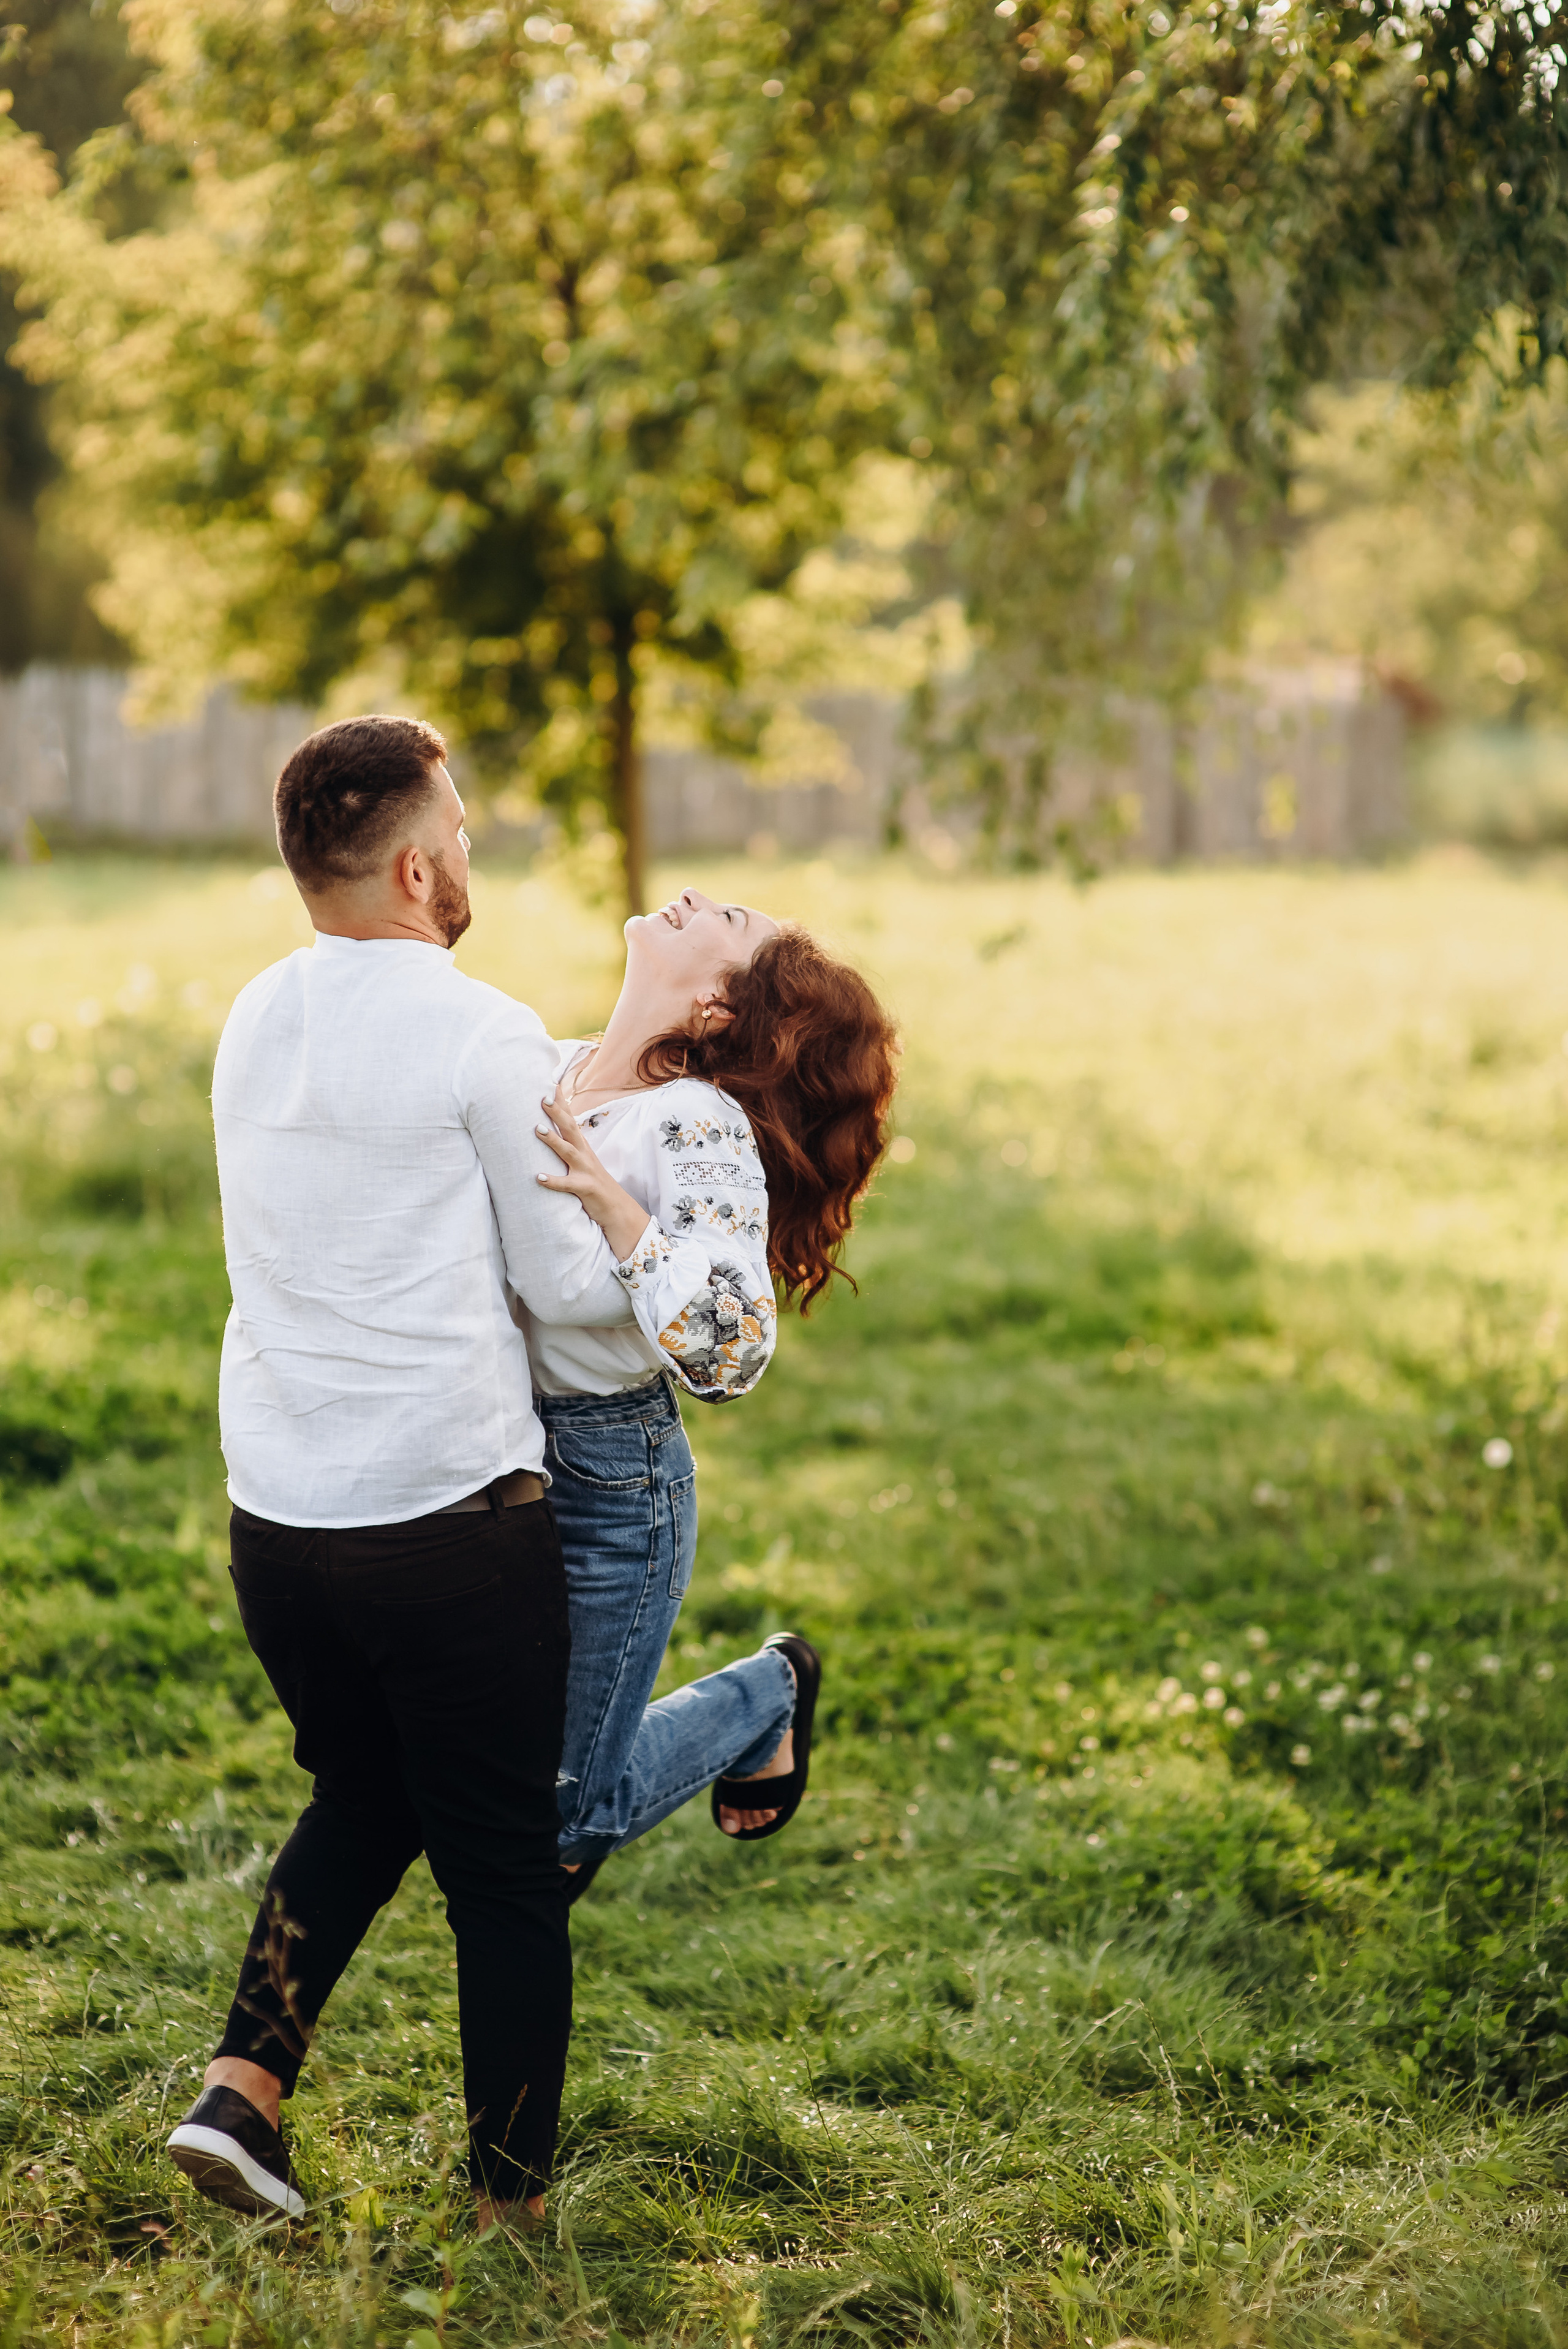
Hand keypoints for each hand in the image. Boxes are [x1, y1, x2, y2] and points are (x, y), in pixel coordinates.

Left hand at [535, 1095, 651, 1261]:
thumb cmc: (594, 1185)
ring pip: (568, 1152)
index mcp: (583, 1148)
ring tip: (538, 1130)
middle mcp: (585, 1155)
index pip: (571, 1120)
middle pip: (571, 1130)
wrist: (618, 1209)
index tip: (550, 1084)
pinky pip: (567, 1184)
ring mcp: (586, 1171)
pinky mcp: (585, 1189)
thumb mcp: (583, 1163)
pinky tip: (539, 1178)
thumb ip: (570, 1148)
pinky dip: (553, 1181)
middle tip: (543, 1098)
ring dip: (553, 1141)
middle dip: (558, 1113)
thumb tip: (552, 1134)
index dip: (562, 1103)